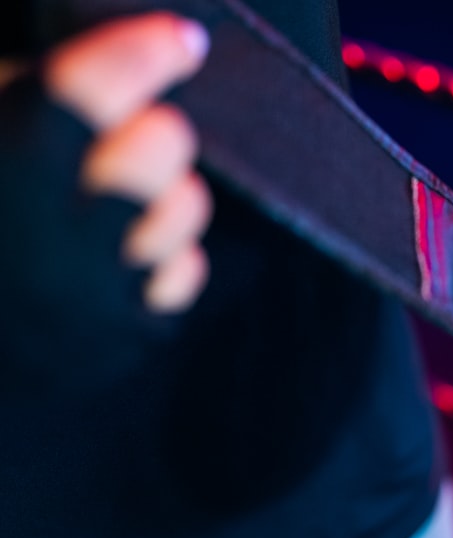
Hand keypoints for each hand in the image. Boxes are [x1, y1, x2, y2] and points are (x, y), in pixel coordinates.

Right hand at [2, 11, 211, 312]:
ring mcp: (92, 293)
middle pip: (160, 145)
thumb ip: (26, 92)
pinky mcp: (126, 334)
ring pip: (184, 206)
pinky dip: (167, 253)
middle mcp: (46, 238)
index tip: (181, 40)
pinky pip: (186, 270)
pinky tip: (126, 249)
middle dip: (155, 128)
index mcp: (2, 166)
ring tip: (121, 199)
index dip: (142, 55)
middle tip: (133, 135)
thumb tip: (122, 64)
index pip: (83, 94)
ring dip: (164, 190)